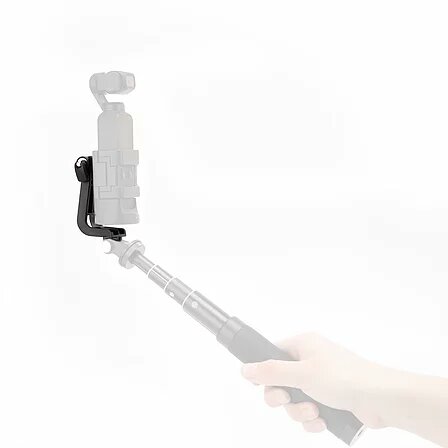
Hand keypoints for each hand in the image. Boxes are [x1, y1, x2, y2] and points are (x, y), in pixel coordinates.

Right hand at [241, 332, 387, 432]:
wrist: (382, 400)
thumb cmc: (344, 378)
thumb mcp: (302, 374)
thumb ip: (271, 372)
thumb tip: (244, 368)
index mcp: (303, 345)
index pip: (273, 355)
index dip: (266, 373)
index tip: (265, 386)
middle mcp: (310, 360)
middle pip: (281, 381)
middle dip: (284, 398)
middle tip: (287, 401)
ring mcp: (321, 381)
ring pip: (295, 400)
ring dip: (300, 411)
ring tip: (315, 412)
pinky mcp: (330, 399)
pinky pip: (310, 411)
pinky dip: (313, 419)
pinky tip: (322, 421)